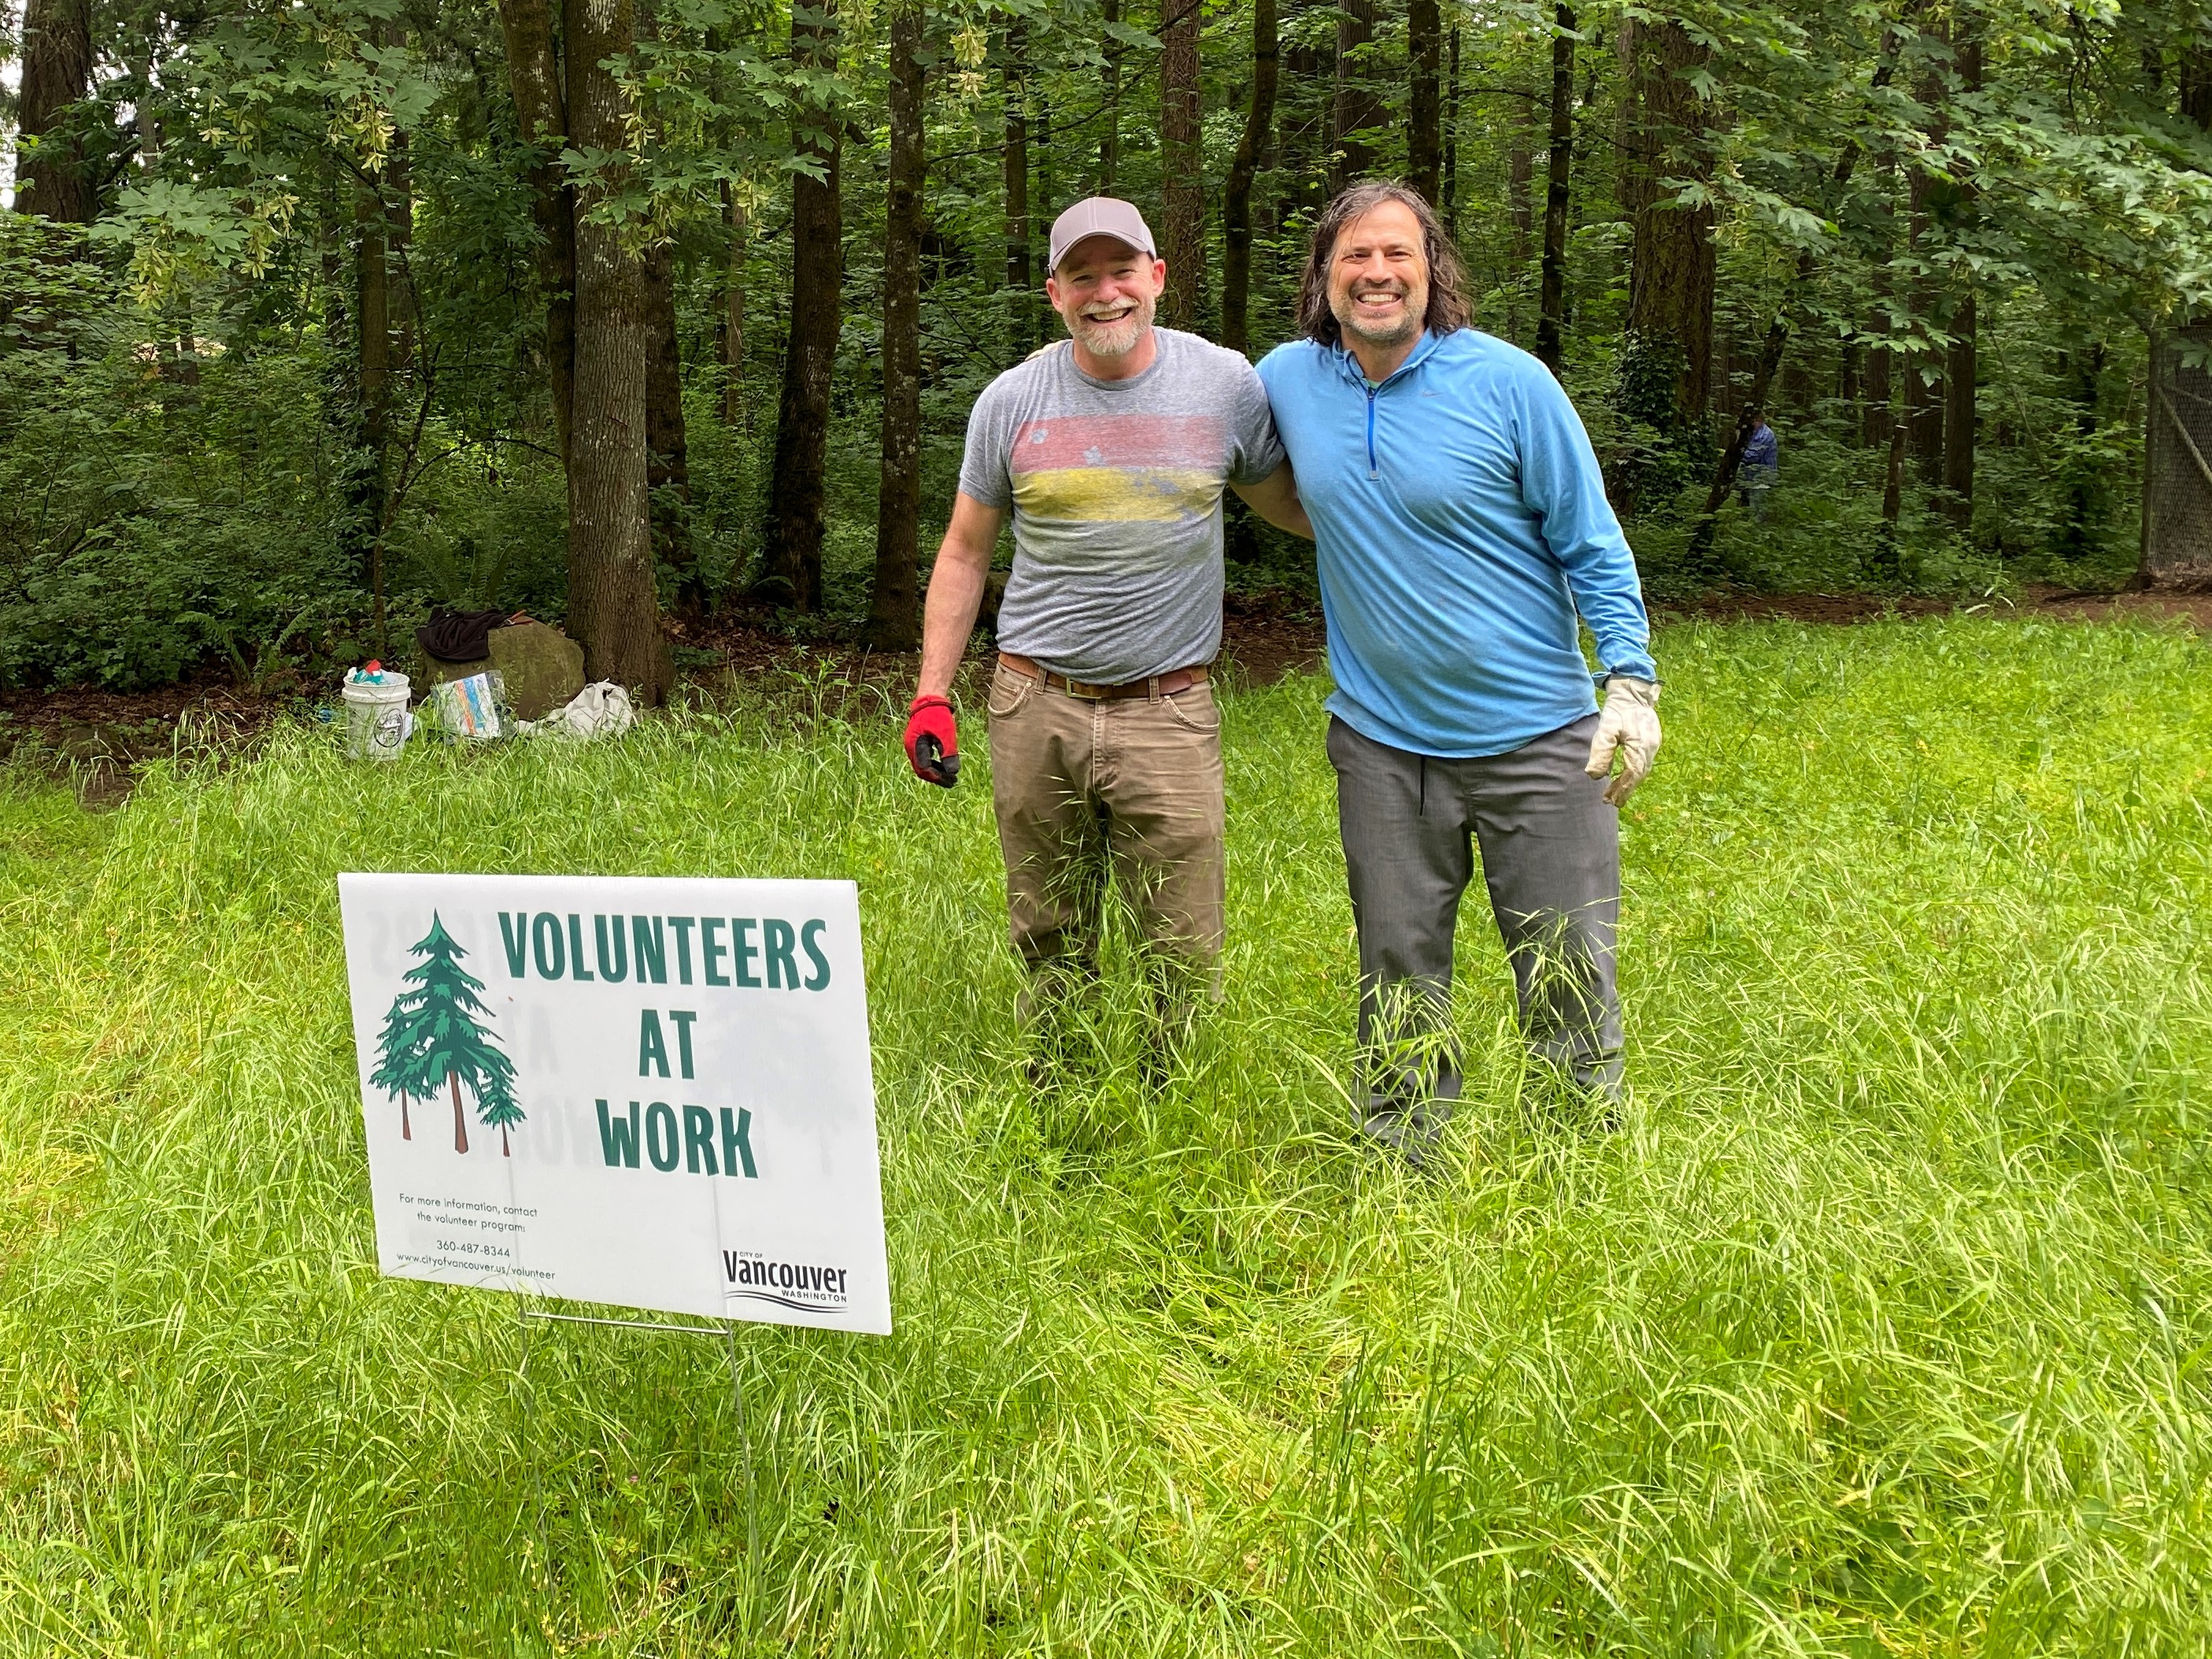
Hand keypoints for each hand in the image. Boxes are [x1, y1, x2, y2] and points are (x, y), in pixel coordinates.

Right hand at [904, 694, 959, 786]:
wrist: (930, 698)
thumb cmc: (937, 714)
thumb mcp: (946, 734)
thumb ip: (949, 753)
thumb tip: (953, 772)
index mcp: (915, 745)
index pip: (924, 769)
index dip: (938, 777)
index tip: (951, 781)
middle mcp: (911, 747)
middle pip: (922, 770)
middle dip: (937, 777)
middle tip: (952, 782)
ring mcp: (914, 744)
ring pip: (923, 765)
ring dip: (936, 771)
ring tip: (949, 775)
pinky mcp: (918, 741)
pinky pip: (924, 758)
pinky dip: (934, 764)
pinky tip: (944, 766)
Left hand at [1584, 677, 1659, 806]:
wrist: (1633, 691)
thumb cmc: (1618, 709)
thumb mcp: (1605, 730)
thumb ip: (1601, 753)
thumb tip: (1594, 776)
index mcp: (1641, 746)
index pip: (1632, 775)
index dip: (1621, 789)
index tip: (1609, 800)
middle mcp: (1651, 748)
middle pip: (1639, 775)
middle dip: (1625, 790)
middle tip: (1611, 801)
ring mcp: (1654, 744)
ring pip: (1643, 770)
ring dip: (1630, 783)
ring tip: (1616, 793)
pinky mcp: (1652, 741)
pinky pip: (1644, 762)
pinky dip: (1635, 773)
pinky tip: (1626, 777)